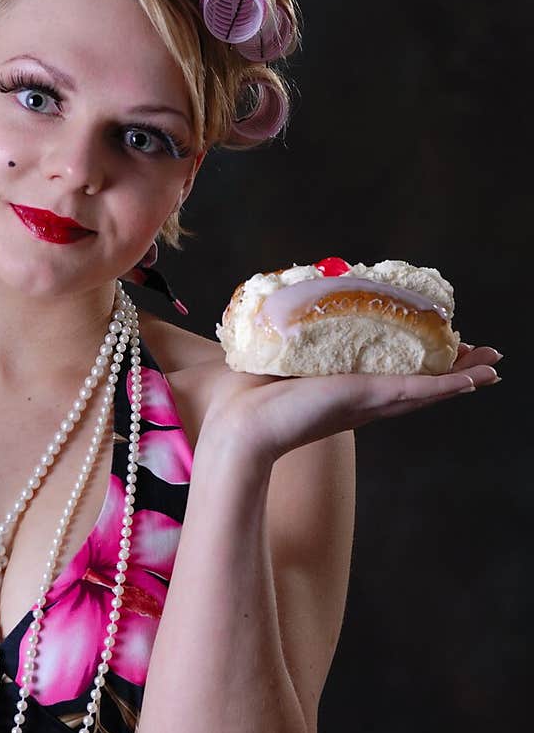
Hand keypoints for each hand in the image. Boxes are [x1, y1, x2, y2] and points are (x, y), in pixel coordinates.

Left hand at [202, 341, 502, 464]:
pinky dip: (447, 386)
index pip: (394, 375)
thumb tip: (274, 310)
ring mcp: (368, 399)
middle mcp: (363, 398)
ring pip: (428, 389)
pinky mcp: (366, 398)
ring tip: (493, 367)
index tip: (448, 348)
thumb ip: (286, 340)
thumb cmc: (249, 394)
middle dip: (456, 371)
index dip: (424, 365)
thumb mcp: (278, 359)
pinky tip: (472, 381)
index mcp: (346, 389)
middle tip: (488, 357)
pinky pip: (417, 392)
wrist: (239, 422)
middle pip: (421, 383)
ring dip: (462, 377)